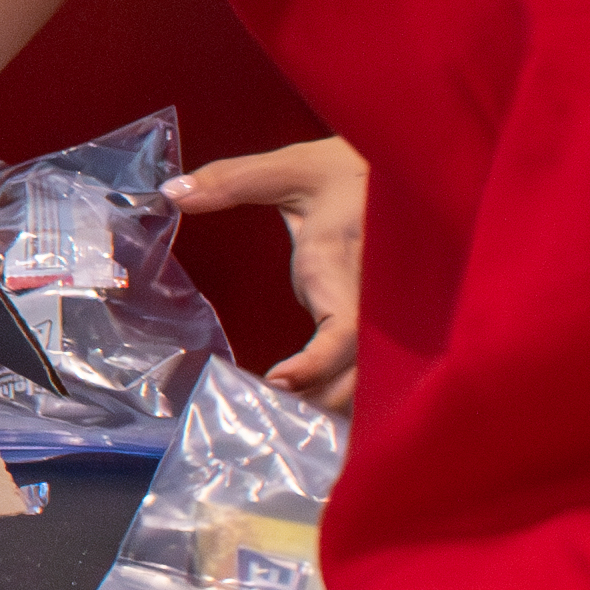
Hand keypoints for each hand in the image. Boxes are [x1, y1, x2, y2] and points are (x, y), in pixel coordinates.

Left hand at [171, 137, 367, 404]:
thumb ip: (233, 181)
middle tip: (270, 417)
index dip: (318, 364)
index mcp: (345, 261)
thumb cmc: (350, 168)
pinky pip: (379, 365)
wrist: (418, 169)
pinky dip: (351, 388)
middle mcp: (373, 296)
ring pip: (375, 376)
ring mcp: (389, 313)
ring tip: (289, 422)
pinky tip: (320, 407)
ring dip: (337, 402)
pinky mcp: (392, 320)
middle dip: (322, 401)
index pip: (345, 331)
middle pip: (362, 371)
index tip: (278, 382)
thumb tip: (171, 192)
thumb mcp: (293, 167)